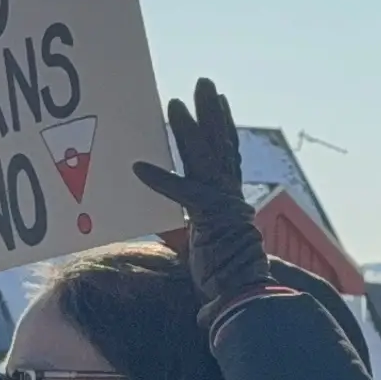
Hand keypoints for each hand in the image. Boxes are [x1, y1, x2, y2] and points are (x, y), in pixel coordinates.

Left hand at [133, 80, 267, 306]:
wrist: (241, 296)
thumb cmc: (223, 280)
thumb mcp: (198, 248)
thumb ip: (181, 231)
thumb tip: (162, 228)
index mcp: (231, 201)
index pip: (228, 155)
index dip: (224, 126)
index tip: (220, 101)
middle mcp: (230, 196)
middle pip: (220, 144)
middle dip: (211, 112)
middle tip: (203, 83)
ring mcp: (222, 203)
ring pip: (205, 156)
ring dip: (189, 128)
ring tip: (177, 102)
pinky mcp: (209, 216)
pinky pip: (182, 192)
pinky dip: (160, 179)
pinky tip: (139, 166)